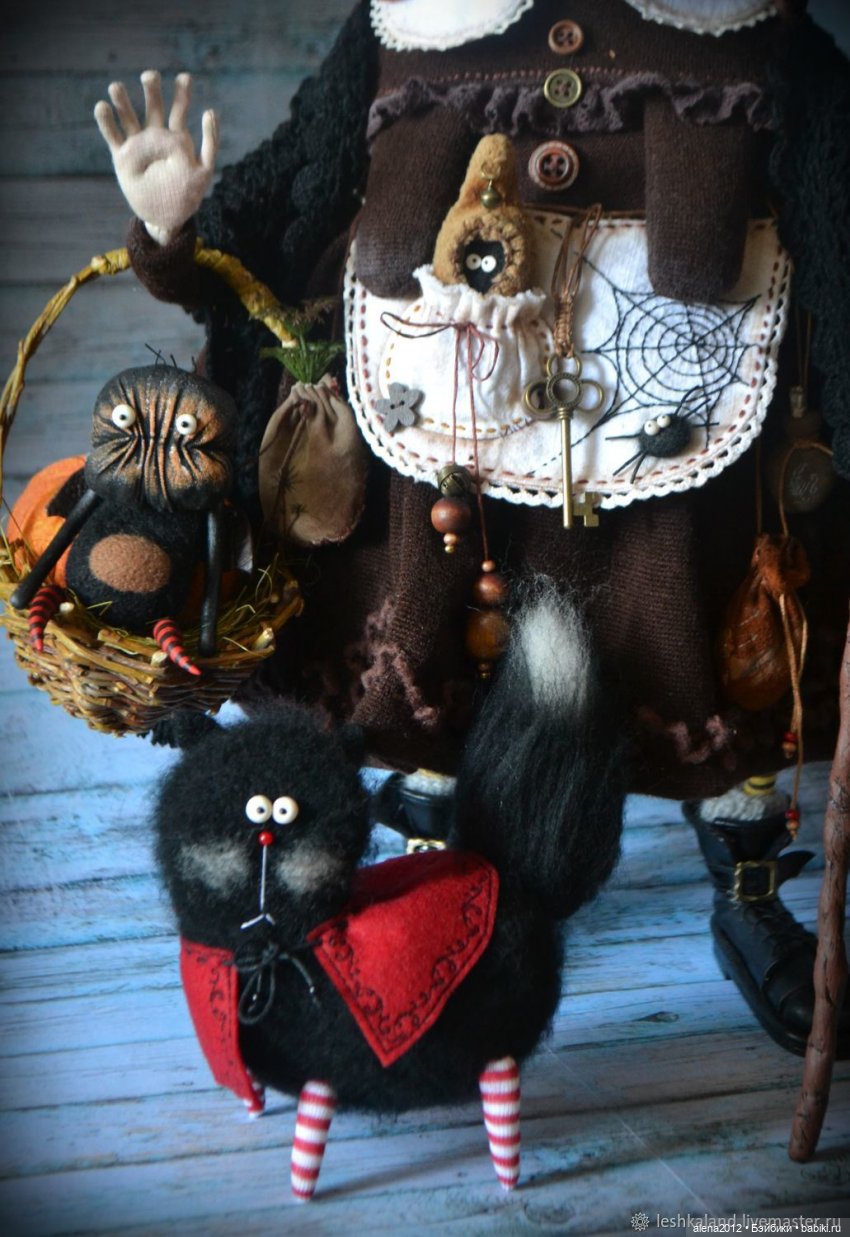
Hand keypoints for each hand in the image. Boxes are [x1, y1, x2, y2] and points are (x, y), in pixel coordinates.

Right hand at [95, 70, 217, 244]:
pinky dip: (106, 122)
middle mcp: (156, 137)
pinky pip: (112, 137)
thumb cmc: (188, 196)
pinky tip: (102, 106)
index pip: (179, 110)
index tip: (184, 77)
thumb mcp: (205, 170)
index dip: (182, 93)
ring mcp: (138, 146)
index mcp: (177, 139)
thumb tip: (210, 110)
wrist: (167, 219)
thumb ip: (209, 142)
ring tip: (117, 86)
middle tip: (150, 76)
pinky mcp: (123, 158)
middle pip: (153, 107)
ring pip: (129, 117)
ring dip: (123, 102)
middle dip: (151, 91)